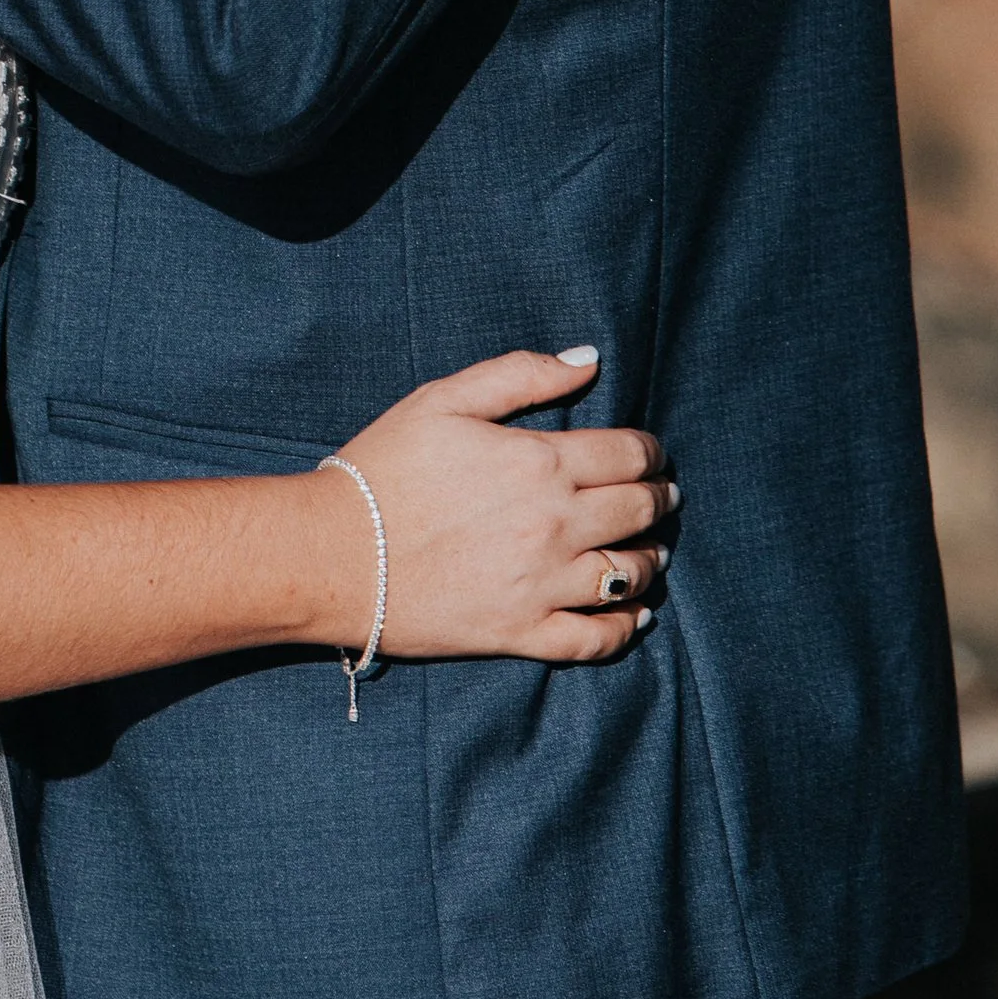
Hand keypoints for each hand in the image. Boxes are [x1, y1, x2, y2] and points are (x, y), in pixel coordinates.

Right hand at [317, 350, 674, 666]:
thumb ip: (520, 374)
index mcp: (539, 461)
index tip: (652, 454)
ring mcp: (541, 584)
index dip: (650, 451)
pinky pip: (596, 638)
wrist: (334, 552)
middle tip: (663, 496)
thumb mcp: (444, 399)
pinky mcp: (522, 632)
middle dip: (660, 499)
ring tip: (650, 550)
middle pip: (639, 511)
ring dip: (650, 559)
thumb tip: (589, 360)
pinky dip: (626, 626)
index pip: (628, 454)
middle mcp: (553, 525)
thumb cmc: (384, 467)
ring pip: (628, 575)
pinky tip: (634, 613)